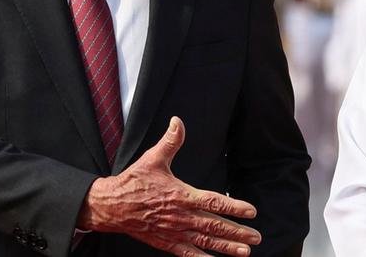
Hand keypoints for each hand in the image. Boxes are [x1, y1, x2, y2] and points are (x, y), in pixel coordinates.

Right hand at [78, 117, 261, 255]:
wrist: (110, 205)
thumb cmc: (133, 182)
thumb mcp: (152, 159)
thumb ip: (170, 142)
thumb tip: (177, 122)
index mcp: (181, 195)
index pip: (214, 202)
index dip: (234, 207)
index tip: (251, 212)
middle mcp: (180, 216)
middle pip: (214, 226)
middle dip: (237, 232)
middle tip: (255, 237)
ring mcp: (174, 231)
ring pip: (205, 242)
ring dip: (226, 247)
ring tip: (245, 252)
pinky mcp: (165, 242)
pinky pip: (187, 253)